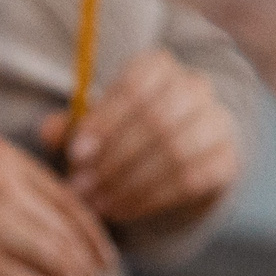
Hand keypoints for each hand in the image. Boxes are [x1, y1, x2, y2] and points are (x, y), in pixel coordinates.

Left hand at [42, 46, 241, 225]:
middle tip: (83, 189)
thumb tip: (47, 131)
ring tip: (100, 205)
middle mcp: (194, 86)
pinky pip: (193, 180)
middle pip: (157, 120)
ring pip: (176, 151)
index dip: (105, 121)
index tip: (76, 155)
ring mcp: (217, 122)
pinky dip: (154, 198)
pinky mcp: (227, 159)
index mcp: (158, 65)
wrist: (178, 148)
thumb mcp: (96, 124)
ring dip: (132, 183)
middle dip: (115, 159)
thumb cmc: (125, 129)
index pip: (134, 86)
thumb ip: (71, 126)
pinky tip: (125, 210)